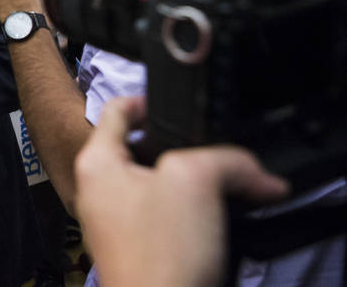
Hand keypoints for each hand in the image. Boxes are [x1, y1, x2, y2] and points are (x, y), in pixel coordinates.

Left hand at [75, 96, 289, 286]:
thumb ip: (226, 160)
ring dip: (193, 184)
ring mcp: (114, 222)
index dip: (151, 101)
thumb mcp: (196, 180)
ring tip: (224, 188)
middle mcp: (97, 190)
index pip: (117, 109)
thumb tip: (257, 174)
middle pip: (142, 148)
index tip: (182, 108)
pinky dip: (191, 214)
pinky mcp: (136, 249)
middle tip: (216, 155)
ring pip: (157, 185)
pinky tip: (216, 221)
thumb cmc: (160, 252)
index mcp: (96, 162)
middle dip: (184, 150)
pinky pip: (164, 219)